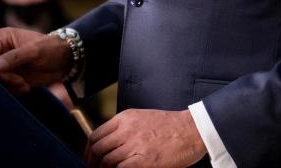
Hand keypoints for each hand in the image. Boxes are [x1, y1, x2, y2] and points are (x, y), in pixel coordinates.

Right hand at [0, 27, 72, 94]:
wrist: (65, 61)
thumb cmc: (51, 48)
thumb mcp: (34, 51)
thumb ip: (14, 57)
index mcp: (3, 38)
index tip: (10, 73)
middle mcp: (2, 51)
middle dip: (3, 78)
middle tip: (20, 80)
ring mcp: (6, 65)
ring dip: (9, 86)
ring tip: (24, 85)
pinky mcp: (12, 77)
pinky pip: (4, 87)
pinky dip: (13, 91)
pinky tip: (26, 88)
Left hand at [86, 109, 205, 167]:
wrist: (191, 129)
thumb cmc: (169, 125)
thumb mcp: (141, 118)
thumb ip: (124, 128)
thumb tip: (109, 143)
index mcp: (124, 118)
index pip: (96, 135)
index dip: (89, 150)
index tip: (89, 158)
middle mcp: (126, 130)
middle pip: (98, 149)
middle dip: (92, 162)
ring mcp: (135, 145)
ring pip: (107, 161)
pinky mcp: (145, 161)